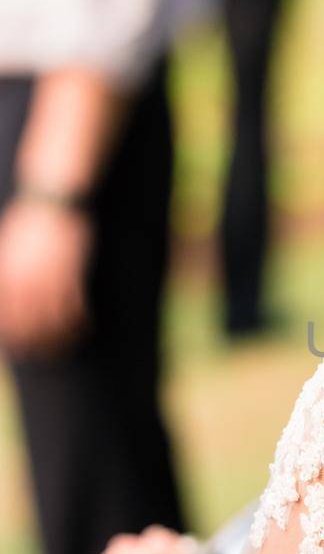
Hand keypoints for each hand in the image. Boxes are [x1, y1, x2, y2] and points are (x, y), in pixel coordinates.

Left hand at [0, 197, 92, 356]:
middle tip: (45, 354)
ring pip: (54, 319)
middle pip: (29, 324)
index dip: (13, 336)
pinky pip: (75, 305)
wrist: (51, 199)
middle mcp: (25, 280)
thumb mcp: (9, 248)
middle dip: (36, 344)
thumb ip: (8, 274)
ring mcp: (49, 277)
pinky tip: (85, 326)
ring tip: (67, 345)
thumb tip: (8, 299)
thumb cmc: (30, 223)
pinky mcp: (71, 272)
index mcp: (7, 276)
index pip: (6, 317)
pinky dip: (80, 319)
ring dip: (61, 337)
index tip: (21, 348)